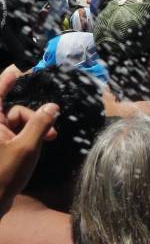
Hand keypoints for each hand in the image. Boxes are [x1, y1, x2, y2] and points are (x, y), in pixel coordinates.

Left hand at [0, 65, 59, 211]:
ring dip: (34, 127)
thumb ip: (40, 123)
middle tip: (51, 122)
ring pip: (16, 123)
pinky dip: (28, 137)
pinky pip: (14, 135)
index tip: (19, 68)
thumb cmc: (4, 175)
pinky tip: (40, 144)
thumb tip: (51, 106)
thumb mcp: (27, 147)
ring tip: (49, 138)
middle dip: (32, 114)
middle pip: (12, 109)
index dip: (7, 79)